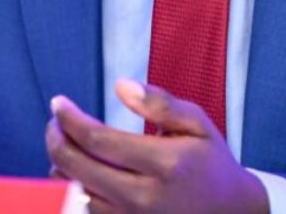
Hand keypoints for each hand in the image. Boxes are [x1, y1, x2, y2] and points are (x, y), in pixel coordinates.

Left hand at [45, 79, 268, 213]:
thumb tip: (120, 85)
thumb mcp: (197, 124)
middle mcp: (144, 196)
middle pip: (78, 167)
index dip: (70, 119)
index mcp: (164, 163)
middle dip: (56, 139)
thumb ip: (160, 103)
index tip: (58, 103)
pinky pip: (87, 211)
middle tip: (54, 123)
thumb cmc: (211, 164)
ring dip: (62, 166)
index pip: (98, 139)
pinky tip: (77, 171)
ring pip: (76, 192)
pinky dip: (74, 190)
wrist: (231, 213)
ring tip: (65, 144)